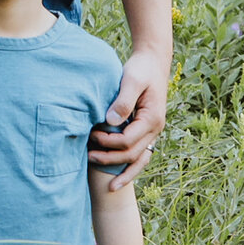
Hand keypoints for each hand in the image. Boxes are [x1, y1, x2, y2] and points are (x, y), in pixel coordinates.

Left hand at [91, 47, 168, 187]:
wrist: (153, 62)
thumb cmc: (140, 69)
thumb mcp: (131, 79)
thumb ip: (122, 100)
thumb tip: (110, 121)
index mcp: (152, 118)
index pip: (127, 141)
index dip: (107, 142)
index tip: (90, 135)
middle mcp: (155, 129)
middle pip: (132, 155)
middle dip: (110, 159)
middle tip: (87, 156)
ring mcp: (152, 132)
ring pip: (139, 161)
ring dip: (122, 171)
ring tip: (104, 182)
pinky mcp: (146, 131)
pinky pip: (139, 155)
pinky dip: (129, 167)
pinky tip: (116, 176)